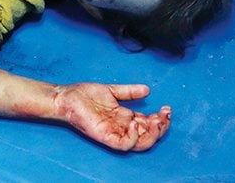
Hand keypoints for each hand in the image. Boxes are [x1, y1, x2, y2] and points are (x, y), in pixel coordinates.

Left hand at [53, 82, 171, 150]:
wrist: (68, 97)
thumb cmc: (84, 95)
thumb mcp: (112, 91)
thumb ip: (129, 91)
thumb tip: (147, 89)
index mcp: (125, 117)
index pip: (148, 124)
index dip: (160, 119)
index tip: (166, 108)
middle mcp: (122, 127)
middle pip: (148, 136)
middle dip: (161, 127)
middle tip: (164, 115)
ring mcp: (115, 133)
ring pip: (140, 143)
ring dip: (152, 134)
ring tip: (156, 120)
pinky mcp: (105, 136)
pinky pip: (124, 144)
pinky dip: (133, 137)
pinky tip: (135, 123)